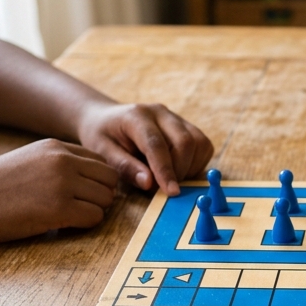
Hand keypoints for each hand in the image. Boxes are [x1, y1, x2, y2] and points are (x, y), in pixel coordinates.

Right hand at [0, 139, 118, 242]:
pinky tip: (63, 226)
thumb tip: (86, 180)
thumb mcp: (28, 160)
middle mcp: (63, 161)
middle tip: (80, 209)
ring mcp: (63, 184)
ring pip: (106, 199)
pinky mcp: (59, 209)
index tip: (82, 195)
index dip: (96, 181)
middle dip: (100, 196)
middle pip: (110, 179)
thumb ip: (57, 163)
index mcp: (56, 147)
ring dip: (93, 212)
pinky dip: (84, 225)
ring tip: (69, 218)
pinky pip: (94, 218)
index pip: (100, 162)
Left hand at [77, 102, 212, 195]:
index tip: (171, 193)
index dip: (165, 170)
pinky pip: (203, 146)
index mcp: (136, 116)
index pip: (156, 144)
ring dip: (191, 168)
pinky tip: (179, 170)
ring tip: (170, 178)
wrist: (106, 118)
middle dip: (180, 171)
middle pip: (184, 142)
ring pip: (199, 143)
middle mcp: (160, 112)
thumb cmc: (102, 136)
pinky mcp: (186, 125)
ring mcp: (176, 117)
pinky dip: (197, 163)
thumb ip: (125, 167)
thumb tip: (149, 183)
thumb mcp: (103, 152)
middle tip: (165, 188)